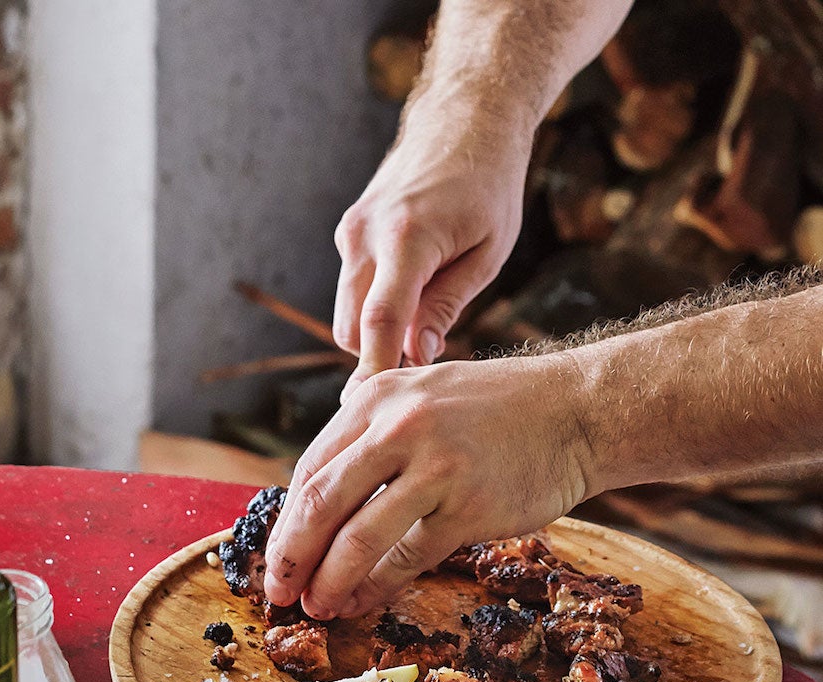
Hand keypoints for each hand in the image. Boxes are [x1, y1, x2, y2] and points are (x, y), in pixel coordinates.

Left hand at [264, 356, 593, 618]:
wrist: (576, 411)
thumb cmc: (496, 411)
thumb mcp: (422, 395)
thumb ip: (372, 436)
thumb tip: (320, 502)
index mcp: (376, 397)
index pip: (311, 468)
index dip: (287, 521)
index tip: (277, 556)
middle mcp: (399, 426)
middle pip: (321, 503)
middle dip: (291, 556)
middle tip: (277, 591)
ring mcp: (435, 466)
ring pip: (358, 537)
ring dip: (329, 581)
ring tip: (315, 607)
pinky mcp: (468, 506)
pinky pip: (407, 558)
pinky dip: (377, 587)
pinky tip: (362, 603)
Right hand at [333, 96, 534, 402]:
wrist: (464, 118)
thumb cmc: (488, 184)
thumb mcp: (487, 252)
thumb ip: (446, 305)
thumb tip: (418, 357)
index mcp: (407, 237)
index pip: (380, 322)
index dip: (375, 371)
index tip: (374, 409)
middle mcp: (366, 234)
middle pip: (353, 329)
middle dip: (377, 358)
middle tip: (420, 378)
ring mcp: (351, 231)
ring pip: (347, 313)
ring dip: (375, 335)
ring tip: (422, 335)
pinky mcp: (348, 232)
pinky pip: (352, 289)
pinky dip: (373, 308)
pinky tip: (410, 301)